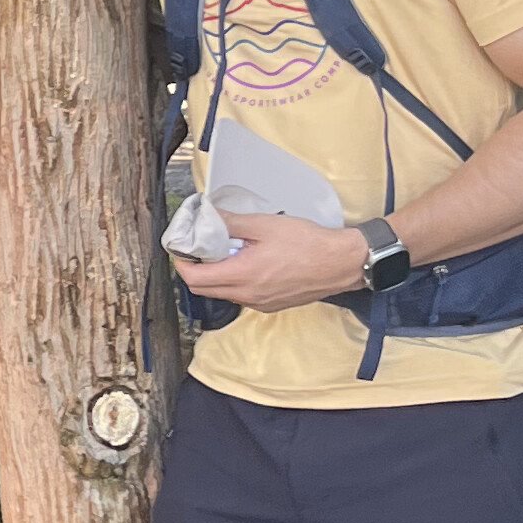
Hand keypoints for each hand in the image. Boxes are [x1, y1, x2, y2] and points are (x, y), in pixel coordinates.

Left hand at [187, 212, 372, 312]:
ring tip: (225, 252)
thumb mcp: (265, 225)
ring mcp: (259, 304)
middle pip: (204, 290)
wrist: (341, 263)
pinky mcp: (271, 306)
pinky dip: (235, 282)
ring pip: (223, 294)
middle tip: (199, 248)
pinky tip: (246, 263)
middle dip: (195, 270)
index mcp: (242, 275)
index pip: (195, 278)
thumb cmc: (307, 242)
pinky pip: (242, 297)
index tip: (181, 247)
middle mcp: (247, 295)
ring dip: (216, 276)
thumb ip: (232, 223)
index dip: (181, 263)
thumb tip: (207, 216)